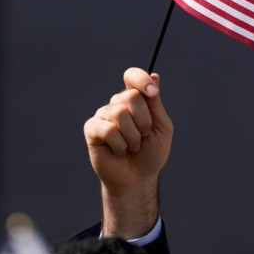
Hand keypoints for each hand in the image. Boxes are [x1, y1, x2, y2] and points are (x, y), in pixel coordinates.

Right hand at [84, 68, 173, 237]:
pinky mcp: (92, 129)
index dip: (141, 80)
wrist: (138, 178)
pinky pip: (108, 129)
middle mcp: (117, 104)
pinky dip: (120, 144)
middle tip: (143, 136)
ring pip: (120, 113)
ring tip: (132, 146)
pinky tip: (119, 150)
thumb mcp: (161, 127)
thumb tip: (154, 76)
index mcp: (136, 100)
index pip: (132, 76)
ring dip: (133, 136)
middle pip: (131, 96)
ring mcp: (103, 115)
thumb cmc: (151, 153)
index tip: (152, 92)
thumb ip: (155, 103)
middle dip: (144, 121)